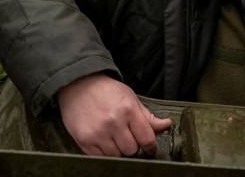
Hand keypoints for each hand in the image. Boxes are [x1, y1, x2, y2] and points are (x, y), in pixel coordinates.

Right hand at [56, 73, 172, 156]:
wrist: (78, 85)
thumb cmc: (107, 91)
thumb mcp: (130, 98)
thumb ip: (148, 116)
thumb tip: (167, 125)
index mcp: (128, 110)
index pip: (147, 138)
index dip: (151, 146)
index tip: (149, 147)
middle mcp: (113, 122)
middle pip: (132, 150)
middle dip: (133, 147)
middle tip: (128, 138)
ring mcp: (98, 133)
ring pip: (117, 156)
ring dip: (119, 150)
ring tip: (114, 138)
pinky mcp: (84, 141)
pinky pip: (101, 158)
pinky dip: (105, 153)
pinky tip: (104, 141)